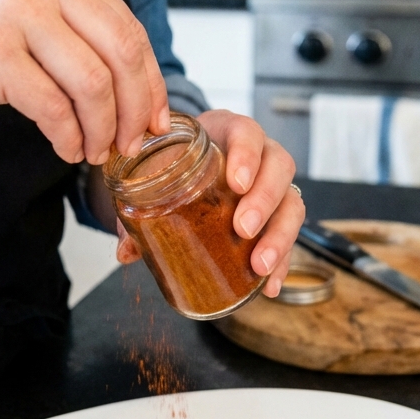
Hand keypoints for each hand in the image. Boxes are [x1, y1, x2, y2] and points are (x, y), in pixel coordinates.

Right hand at [0, 0, 169, 163]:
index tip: (156, 119)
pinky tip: (65, 148)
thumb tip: (134, 83)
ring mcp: (17, 15)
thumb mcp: (22, 5)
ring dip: (102, 130)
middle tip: (133, 145)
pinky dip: (68, 137)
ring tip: (94, 152)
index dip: (151, 81)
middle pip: (122, 54)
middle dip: (137, 110)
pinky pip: (54, 108)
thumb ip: (74, 27)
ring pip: (93, 85)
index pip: (129, 27)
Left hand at [116, 109, 304, 297]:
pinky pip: (289, 237)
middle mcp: (261, 155)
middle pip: (279, 168)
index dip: (247, 155)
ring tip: (259, 265)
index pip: (247, 132)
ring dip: (279, 236)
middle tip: (243, 228)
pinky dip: (283, 262)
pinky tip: (270, 285)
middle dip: (264, 201)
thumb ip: (140, 207)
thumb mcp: (159, 172)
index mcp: (229, 133)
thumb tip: (126, 252)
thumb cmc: (178, 161)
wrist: (190, 162)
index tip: (236, 183)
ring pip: (292, 203)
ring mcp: (274, 185)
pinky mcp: (278, 215)